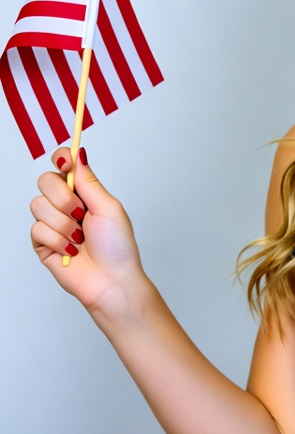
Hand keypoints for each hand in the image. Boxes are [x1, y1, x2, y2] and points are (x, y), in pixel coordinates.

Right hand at [30, 147, 146, 318]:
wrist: (110, 279)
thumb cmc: (117, 246)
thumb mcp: (108, 207)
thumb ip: (89, 181)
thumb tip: (79, 153)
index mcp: (85, 192)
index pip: (64, 165)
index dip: (61, 159)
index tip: (66, 163)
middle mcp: (66, 204)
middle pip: (45, 181)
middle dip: (64, 198)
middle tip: (81, 214)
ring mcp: (53, 222)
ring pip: (38, 206)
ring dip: (64, 224)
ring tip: (80, 238)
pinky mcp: (42, 242)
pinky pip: (37, 229)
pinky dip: (58, 240)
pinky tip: (71, 250)